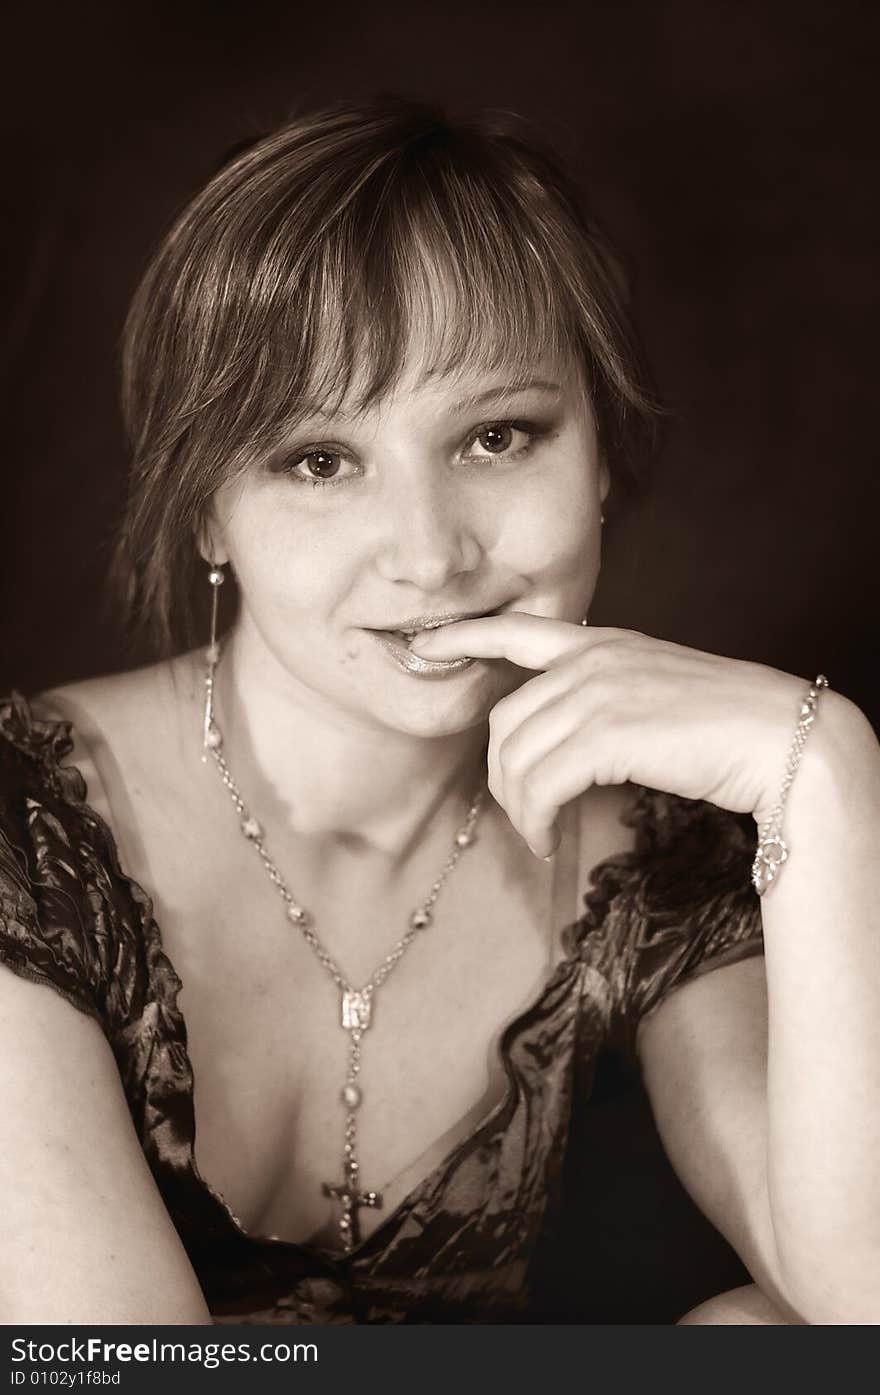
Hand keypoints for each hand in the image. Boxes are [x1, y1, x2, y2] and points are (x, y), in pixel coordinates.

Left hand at [410, 614, 822, 857]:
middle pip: (505, 720)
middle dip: (501, 775)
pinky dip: (536, 820)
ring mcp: (597, 693)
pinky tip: (550, 838)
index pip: (519, 630)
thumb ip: (605, 699)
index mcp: (602, 643)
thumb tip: (565, 743)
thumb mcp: (654, 693)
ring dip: (519, 808)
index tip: (428, 646)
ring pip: (516, 758)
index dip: (467, 636)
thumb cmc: (726, 726)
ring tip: (541, 834)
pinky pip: (540, 785)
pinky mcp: (606, 733)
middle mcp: (592, 660)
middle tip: (525, 814)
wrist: (778, 738)